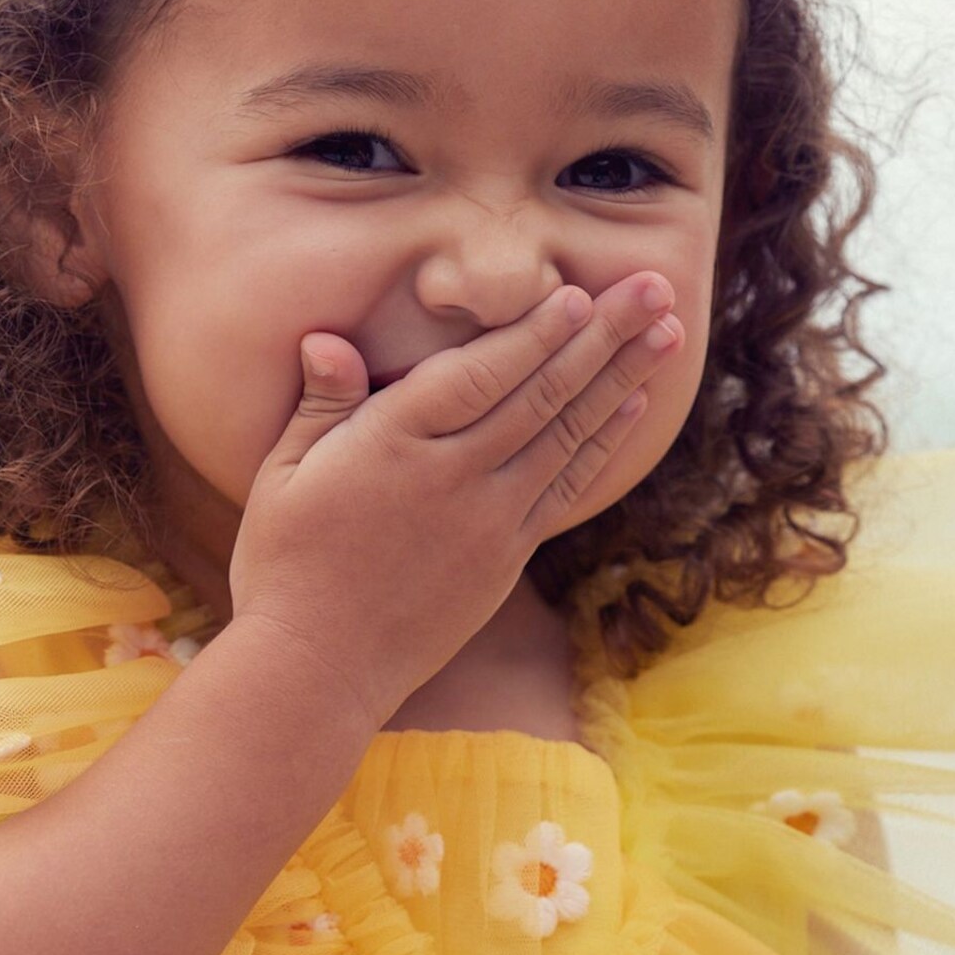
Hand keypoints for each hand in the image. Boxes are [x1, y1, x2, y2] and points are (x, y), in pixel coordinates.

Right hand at [226, 271, 684, 730]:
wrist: (318, 669)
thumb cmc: (286, 566)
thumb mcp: (283, 476)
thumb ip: (321, 405)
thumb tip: (328, 340)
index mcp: (394, 443)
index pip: (481, 374)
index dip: (535, 332)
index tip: (581, 292)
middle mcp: (453, 477)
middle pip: (542, 392)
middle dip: (604, 334)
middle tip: (657, 286)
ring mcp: (488, 521)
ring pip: (567, 434)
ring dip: (621, 378)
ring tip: (670, 332)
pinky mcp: (505, 558)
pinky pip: (564, 488)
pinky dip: (602, 444)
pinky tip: (632, 406)